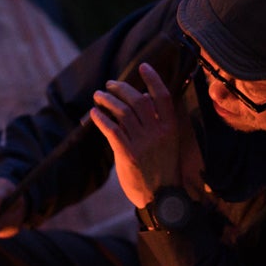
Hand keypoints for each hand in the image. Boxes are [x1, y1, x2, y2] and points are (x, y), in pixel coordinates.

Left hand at [89, 62, 179, 207]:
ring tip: (98, 96)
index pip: (163, 96)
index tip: (143, 66)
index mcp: (171, 127)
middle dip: (121, 89)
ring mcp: (143, 143)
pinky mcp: (128, 154)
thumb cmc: (163, 170)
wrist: (161, 199)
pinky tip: (94, 114)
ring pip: (122, 112)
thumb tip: (143, 98)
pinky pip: (112, 130)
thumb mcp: (168, 143)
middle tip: (109, 85)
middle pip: (137, 100)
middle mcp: (158, 132)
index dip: (153, 79)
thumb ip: (157, 121)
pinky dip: (101, 119)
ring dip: (107, 101)